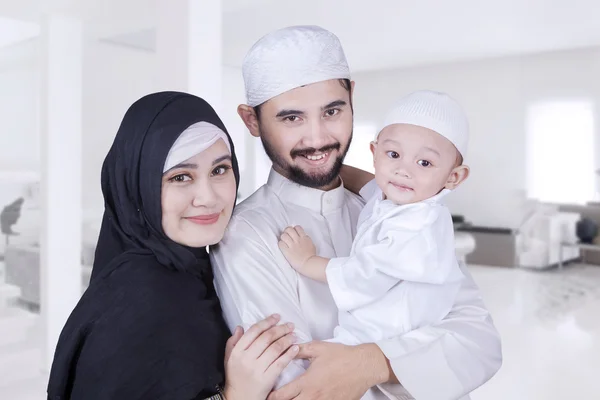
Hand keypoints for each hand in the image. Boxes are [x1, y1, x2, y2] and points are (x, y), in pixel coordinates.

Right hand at [223, 314, 298, 399]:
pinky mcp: (267, 379)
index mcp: (237, 352)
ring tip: (293, 335)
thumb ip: (233, 342)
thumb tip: (240, 327)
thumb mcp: (229, 359)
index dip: (266, 322)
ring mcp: (257, 369)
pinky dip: (289, 354)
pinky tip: (295, 348)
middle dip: (280, 329)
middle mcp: (246, 359)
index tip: (276, 317)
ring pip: (275, 348)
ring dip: (287, 339)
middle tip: (290, 325)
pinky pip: (281, 363)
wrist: (240, 399)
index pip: (253, 331)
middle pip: (266, 338)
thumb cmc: (236, 377)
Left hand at [267, 341, 388, 399]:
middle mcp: (313, 396)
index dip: (272, 397)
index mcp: (307, 382)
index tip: (267, 395)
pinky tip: (308, 399)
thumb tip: (287, 347)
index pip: (282, 395)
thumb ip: (300, 349)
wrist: (364, 366)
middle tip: (275, 399)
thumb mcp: (318, 348)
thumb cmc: (341, 356)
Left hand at [278, 226, 315, 271]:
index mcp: (304, 238)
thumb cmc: (311, 256)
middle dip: (286, 231)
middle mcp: (298, 240)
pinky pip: (280, 244)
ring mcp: (292, 245)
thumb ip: (307, 239)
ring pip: (283, 235)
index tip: (293, 233)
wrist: (309, 264)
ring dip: (282, 238)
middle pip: (289, 229)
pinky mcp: (287, 251)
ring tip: (284, 241)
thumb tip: (304, 237)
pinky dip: (280, 244)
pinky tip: (282, 247)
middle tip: (286, 235)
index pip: (297, 227)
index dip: (294, 229)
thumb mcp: (312, 245)